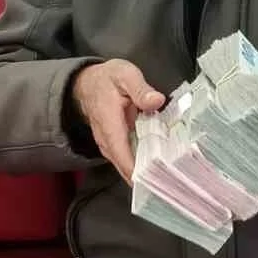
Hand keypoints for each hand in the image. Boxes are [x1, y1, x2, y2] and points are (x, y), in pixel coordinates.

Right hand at [72, 59, 165, 183]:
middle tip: (170, 182)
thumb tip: (156, 100)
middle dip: (147, 177)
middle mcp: (106, 140)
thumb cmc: (107, 80)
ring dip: (145, 174)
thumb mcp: (125, 75)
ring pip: (127, 167)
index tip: (156, 180)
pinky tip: (159, 167)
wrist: (87, 83)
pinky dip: (142, 165)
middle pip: (125, 167)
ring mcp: (109, 146)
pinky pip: (128, 161)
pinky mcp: (114, 147)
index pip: (122, 155)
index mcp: (109, 124)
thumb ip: (140, 89)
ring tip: (167, 178)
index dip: (138, 171)